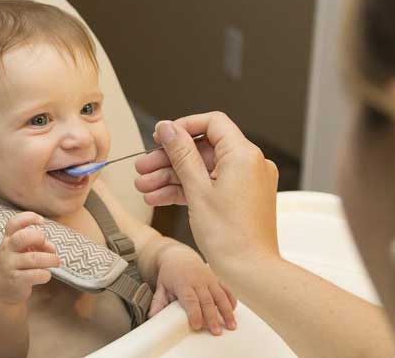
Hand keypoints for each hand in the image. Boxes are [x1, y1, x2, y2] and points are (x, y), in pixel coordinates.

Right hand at [0, 212, 60, 304]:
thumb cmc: (16, 264)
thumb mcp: (23, 250)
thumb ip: (38, 244)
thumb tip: (51, 248)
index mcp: (8, 239)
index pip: (14, 223)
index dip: (29, 218)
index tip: (41, 221)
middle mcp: (7, 250)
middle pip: (23, 237)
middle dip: (40, 238)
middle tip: (47, 246)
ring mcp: (10, 265)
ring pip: (34, 258)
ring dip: (50, 259)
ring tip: (56, 262)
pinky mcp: (16, 280)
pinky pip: (35, 275)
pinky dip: (45, 274)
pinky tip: (45, 275)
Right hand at [134, 112, 279, 270]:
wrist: (250, 271)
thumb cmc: (230, 236)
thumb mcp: (197, 189)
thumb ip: (181, 154)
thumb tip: (168, 128)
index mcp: (243, 155)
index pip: (212, 123)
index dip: (183, 127)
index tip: (160, 137)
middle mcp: (250, 164)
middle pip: (203, 149)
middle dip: (169, 158)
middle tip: (143, 168)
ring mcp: (246, 182)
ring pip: (203, 169)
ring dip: (172, 177)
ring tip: (144, 188)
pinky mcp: (241, 199)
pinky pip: (210, 185)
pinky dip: (187, 190)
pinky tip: (159, 198)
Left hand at [149, 246, 236, 334]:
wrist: (179, 256)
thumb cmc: (169, 274)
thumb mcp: (161, 286)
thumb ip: (158, 302)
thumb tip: (152, 317)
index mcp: (183, 283)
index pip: (189, 299)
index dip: (194, 313)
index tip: (197, 326)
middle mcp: (198, 281)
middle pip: (207, 300)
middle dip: (212, 317)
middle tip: (216, 332)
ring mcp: (209, 279)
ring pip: (220, 296)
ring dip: (227, 311)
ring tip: (231, 326)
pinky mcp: (216, 279)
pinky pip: (226, 290)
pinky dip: (231, 300)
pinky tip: (233, 312)